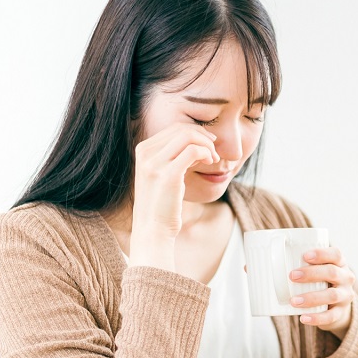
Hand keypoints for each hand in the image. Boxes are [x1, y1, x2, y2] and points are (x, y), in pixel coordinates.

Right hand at [128, 124, 218, 269]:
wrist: (153, 229)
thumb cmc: (162, 204)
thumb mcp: (164, 174)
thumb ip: (176, 156)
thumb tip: (199, 142)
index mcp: (143, 150)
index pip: (174, 128)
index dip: (196, 132)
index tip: (208, 145)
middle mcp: (146, 153)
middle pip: (181, 129)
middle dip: (203, 136)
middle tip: (214, 150)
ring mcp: (155, 163)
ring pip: (188, 136)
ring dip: (207, 144)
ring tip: (213, 159)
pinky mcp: (168, 175)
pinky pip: (193, 151)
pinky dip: (206, 153)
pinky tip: (210, 162)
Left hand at [289, 247, 355, 337]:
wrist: (337, 306)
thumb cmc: (321, 282)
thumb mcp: (318, 270)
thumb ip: (300, 264)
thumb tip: (261, 262)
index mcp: (340, 264)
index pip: (336, 254)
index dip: (322, 254)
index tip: (304, 256)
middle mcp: (346, 278)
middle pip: (332, 272)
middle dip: (312, 273)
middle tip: (292, 276)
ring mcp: (345, 296)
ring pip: (332, 295)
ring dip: (311, 297)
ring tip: (293, 301)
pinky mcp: (341, 312)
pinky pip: (330, 316)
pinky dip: (316, 318)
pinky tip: (304, 318)